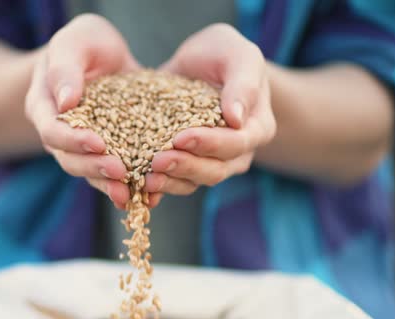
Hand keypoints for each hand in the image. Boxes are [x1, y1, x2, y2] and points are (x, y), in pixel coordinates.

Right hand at [25, 14, 148, 208]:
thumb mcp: (74, 41)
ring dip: (110, 185)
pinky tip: (150, 195)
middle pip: (71, 160)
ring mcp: (83, 148)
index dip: (73, 141)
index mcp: (44, 108)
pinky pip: (115, 175)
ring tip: (131, 194)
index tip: (97, 143)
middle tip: (120, 172)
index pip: (53, 132)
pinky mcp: (109, 153)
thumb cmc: (84, 44)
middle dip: (95, 168)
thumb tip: (66, 101)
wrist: (100, 55)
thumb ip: (66, 67)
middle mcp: (60, 135)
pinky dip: (131, 186)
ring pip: (92, 173)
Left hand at [146, 24, 275, 195]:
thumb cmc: (223, 54)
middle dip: (185, 166)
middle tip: (158, 160)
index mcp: (255, 128)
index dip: (210, 143)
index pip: (236, 144)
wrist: (199, 62)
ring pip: (193, 182)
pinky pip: (173, 183)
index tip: (181, 137)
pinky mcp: (185, 165)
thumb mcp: (238, 55)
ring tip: (146, 178)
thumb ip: (243, 83)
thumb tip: (236, 119)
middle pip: (215, 170)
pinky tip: (139, 186)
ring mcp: (210, 162)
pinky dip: (157, 188)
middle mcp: (236, 153)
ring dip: (169, 181)